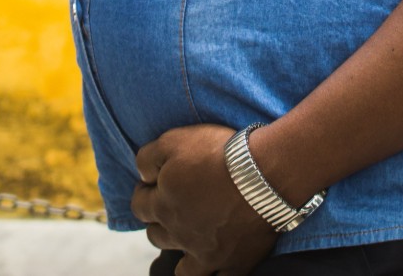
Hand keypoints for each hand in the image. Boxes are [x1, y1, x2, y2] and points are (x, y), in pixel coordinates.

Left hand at [132, 124, 278, 275]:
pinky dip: (215, 275)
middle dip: (160, 222)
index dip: (145, 193)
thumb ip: (148, 158)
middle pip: (157, 236)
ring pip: (182, 268)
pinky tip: (216, 266)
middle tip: (177, 206)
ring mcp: (205, 253)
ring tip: (192, 240)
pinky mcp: (234, 262)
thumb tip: (142, 174)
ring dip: (182, 253)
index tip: (156, 183)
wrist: (263, 174)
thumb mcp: (174, 140)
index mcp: (163, 205)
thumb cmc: (219, 154)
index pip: (139, 205)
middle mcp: (179, 234)